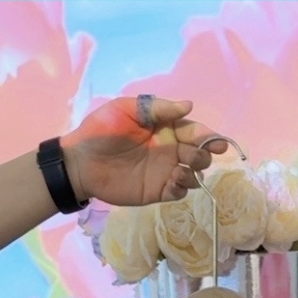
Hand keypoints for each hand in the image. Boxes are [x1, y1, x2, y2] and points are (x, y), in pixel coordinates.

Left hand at [59, 97, 228, 206]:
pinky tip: (173, 181)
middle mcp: (170, 150)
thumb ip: (157, 108)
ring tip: (180, 171)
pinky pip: (179, 191)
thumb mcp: (126, 109)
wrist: (80, 162)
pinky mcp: (158, 191)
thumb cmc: (101, 131)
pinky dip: (182, 187)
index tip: (217, 142)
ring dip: (195, 172)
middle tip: (194, 157)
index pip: (193, 131)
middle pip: (199, 154)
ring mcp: (165, 172)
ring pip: (193, 174)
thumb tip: (189, 105)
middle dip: (204, 155)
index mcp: (165, 129)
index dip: (208, 136)